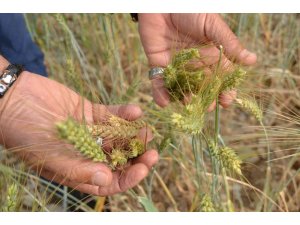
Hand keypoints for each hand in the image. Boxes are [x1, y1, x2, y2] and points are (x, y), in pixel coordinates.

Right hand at [0, 64, 157, 195]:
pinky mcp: (91, 112)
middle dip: (137, 157)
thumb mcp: (50, 157)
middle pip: (119, 160)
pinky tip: (135, 111)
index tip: (143, 168)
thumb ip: (78, 170)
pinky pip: (112, 115)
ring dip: (135, 135)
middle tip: (153, 151)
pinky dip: (124, 113)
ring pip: (119, 137)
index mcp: (78, 170)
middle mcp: (88, 153)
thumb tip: (106, 180)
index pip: (109, 182)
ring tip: (148, 131)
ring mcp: (91, 133)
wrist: (14, 99)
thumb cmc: (26, 134)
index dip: (128, 178)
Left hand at [138, 13, 256, 107]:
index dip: (224, 91)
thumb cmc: (191, 10)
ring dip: (184, 99)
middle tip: (206, 108)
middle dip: (204, 100)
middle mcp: (194, 65)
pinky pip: (159, 82)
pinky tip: (164, 102)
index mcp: (210, 57)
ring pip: (181, 89)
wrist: (163, 3)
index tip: (227, 101)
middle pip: (201, 88)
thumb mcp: (212, 26)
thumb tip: (252, 60)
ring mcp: (176, 67)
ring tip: (188, 105)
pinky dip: (160, 93)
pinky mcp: (158, 65)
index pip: (220, 78)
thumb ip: (228, 44)